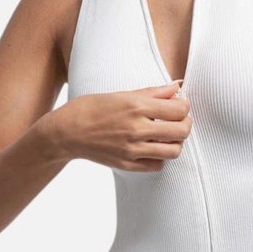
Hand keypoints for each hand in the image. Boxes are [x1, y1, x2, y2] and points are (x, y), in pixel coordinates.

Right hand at [50, 80, 191, 170]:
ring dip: (176, 142)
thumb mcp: (122, 93)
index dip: (185, 106)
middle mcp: (136, 129)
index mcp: (136, 107)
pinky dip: (161, 157)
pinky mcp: (127, 164)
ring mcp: (132, 149)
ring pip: (173, 151)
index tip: (180, 105)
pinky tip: (153, 147)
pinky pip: (157, 165)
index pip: (179, 109)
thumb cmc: (92, 108)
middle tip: (180, 120)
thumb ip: (153, 92)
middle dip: (186, 124)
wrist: (66, 132)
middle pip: (181, 131)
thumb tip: (177, 86)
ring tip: (168, 136)